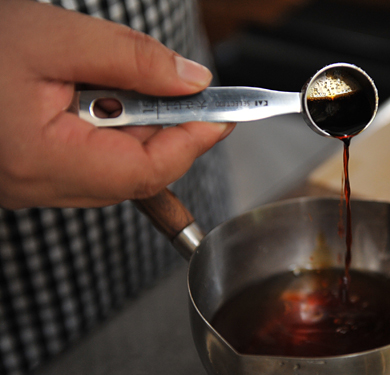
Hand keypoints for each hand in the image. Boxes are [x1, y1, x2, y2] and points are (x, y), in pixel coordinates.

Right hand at [0, 0, 234, 209]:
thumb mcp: (51, 37)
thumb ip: (131, 60)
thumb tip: (192, 81)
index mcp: (43, 161)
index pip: (147, 169)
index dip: (194, 141)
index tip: (224, 115)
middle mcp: (39, 187)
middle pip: (135, 171)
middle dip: (166, 128)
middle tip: (177, 88)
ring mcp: (32, 186)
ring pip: (115, 167)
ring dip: (135, 125)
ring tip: (116, 79)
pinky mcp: (29, 174)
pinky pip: (89, 162)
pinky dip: (107, 129)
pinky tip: (92, 95)